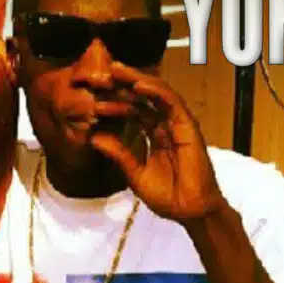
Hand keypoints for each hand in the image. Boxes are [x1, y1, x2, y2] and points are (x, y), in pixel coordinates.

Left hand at [88, 61, 226, 221]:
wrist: (190, 211)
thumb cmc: (168, 197)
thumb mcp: (135, 174)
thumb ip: (118, 154)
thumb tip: (94, 138)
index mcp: (154, 136)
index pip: (133, 112)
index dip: (115, 104)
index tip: (94, 100)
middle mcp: (166, 126)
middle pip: (142, 98)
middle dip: (122, 86)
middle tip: (100, 75)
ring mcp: (177, 124)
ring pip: (156, 93)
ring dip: (136, 79)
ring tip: (115, 71)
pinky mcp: (188, 126)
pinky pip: (171, 102)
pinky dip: (155, 90)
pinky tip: (137, 84)